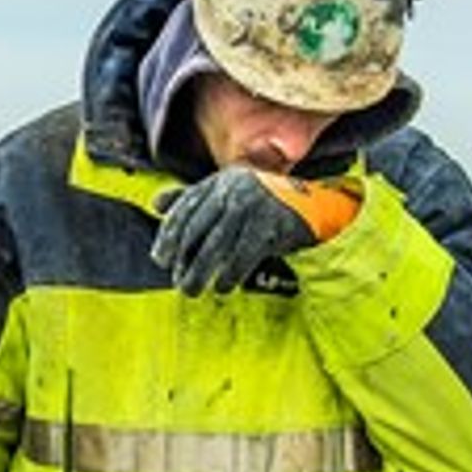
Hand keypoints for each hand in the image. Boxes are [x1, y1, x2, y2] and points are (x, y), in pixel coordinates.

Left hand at [150, 167, 349, 296]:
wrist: (315, 205)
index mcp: (222, 181)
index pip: (186, 207)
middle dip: (183, 257)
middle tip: (177, 279)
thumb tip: (156, 204)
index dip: (169, 233)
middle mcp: (235, 189)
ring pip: (218, 244)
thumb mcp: (229, 194)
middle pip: (198, 227)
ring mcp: (255, 206)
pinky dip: (230, 274)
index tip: (160, 257)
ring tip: (191, 290)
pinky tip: (223, 287)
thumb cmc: (262, 205)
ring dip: (201, 271)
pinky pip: (244, 255)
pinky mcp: (273, 225)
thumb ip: (193, 199)